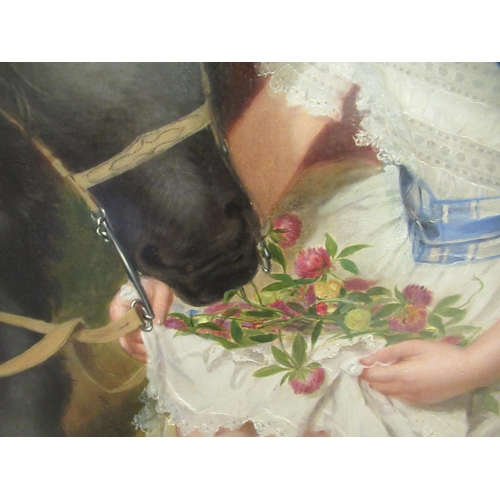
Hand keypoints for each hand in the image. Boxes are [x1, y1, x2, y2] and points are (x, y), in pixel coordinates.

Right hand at [109, 277, 172, 362]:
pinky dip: (138, 350)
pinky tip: (149, 355)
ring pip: (126, 344)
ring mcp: (121, 324)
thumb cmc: (155, 283)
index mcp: (119, 305)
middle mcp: (116, 317)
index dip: (136, 336)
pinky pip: (130, 343)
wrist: (154, 281)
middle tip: (152, 354)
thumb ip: (159, 307)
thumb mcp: (161, 291)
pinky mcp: (128, 328)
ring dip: (138, 353)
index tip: (150, 338)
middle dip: (137, 349)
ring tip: (152, 357)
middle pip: (123, 339)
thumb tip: (156, 326)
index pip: (124, 327)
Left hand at [359, 340, 479, 403]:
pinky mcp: (420, 402)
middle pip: (377, 387)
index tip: (357, 362)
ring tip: (383, 369)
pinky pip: (399, 397)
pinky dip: (392, 389)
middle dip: (369, 377)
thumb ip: (389, 352)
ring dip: (380, 384)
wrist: (467, 371)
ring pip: (387, 394)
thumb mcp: (414, 346)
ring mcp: (413, 398)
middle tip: (370, 364)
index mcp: (402, 374)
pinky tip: (397, 378)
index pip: (372, 376)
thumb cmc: (441, 353)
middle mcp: (405, 390)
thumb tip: (367, 358)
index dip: (362, 370)